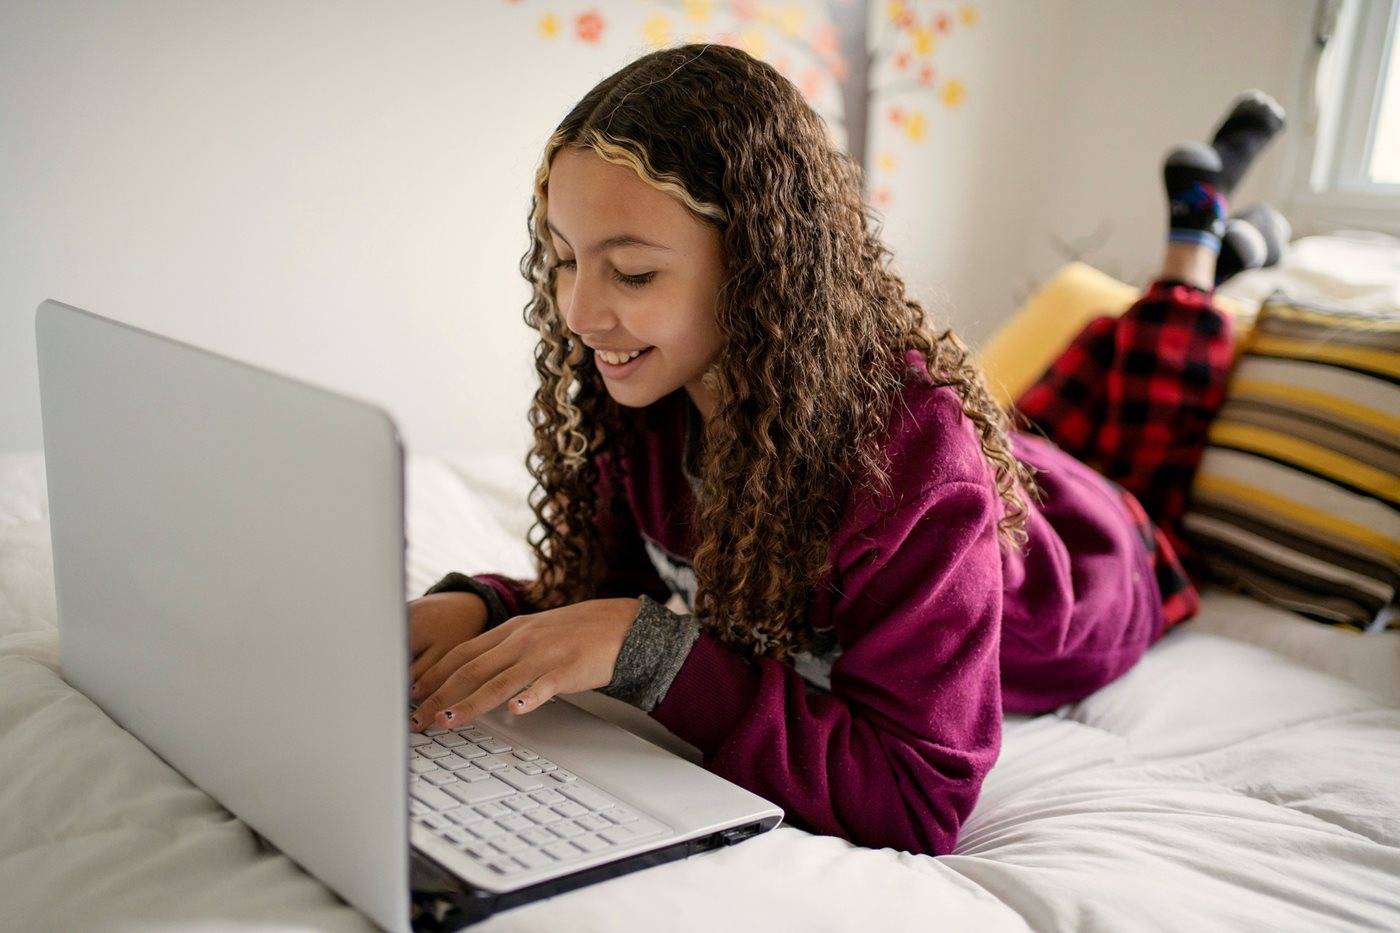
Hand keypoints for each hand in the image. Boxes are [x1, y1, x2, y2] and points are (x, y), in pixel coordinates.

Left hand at [407, 597, 641, 730]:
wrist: (620, 626)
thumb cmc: (575, 634)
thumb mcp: (532, 635)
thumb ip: (503, 653)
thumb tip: (469, 676)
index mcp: (509, 631)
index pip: (460, 654)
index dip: (433, 675)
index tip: (410, 694)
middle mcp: (521, 640)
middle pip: (471, 669)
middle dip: (438, 695)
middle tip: (417, 718)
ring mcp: (544, 654)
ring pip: (499, 681)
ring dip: (470, 703)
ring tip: (447, 720)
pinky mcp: (568, 669)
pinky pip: (545, 685)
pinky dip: (529, 697)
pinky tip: (516, 710)